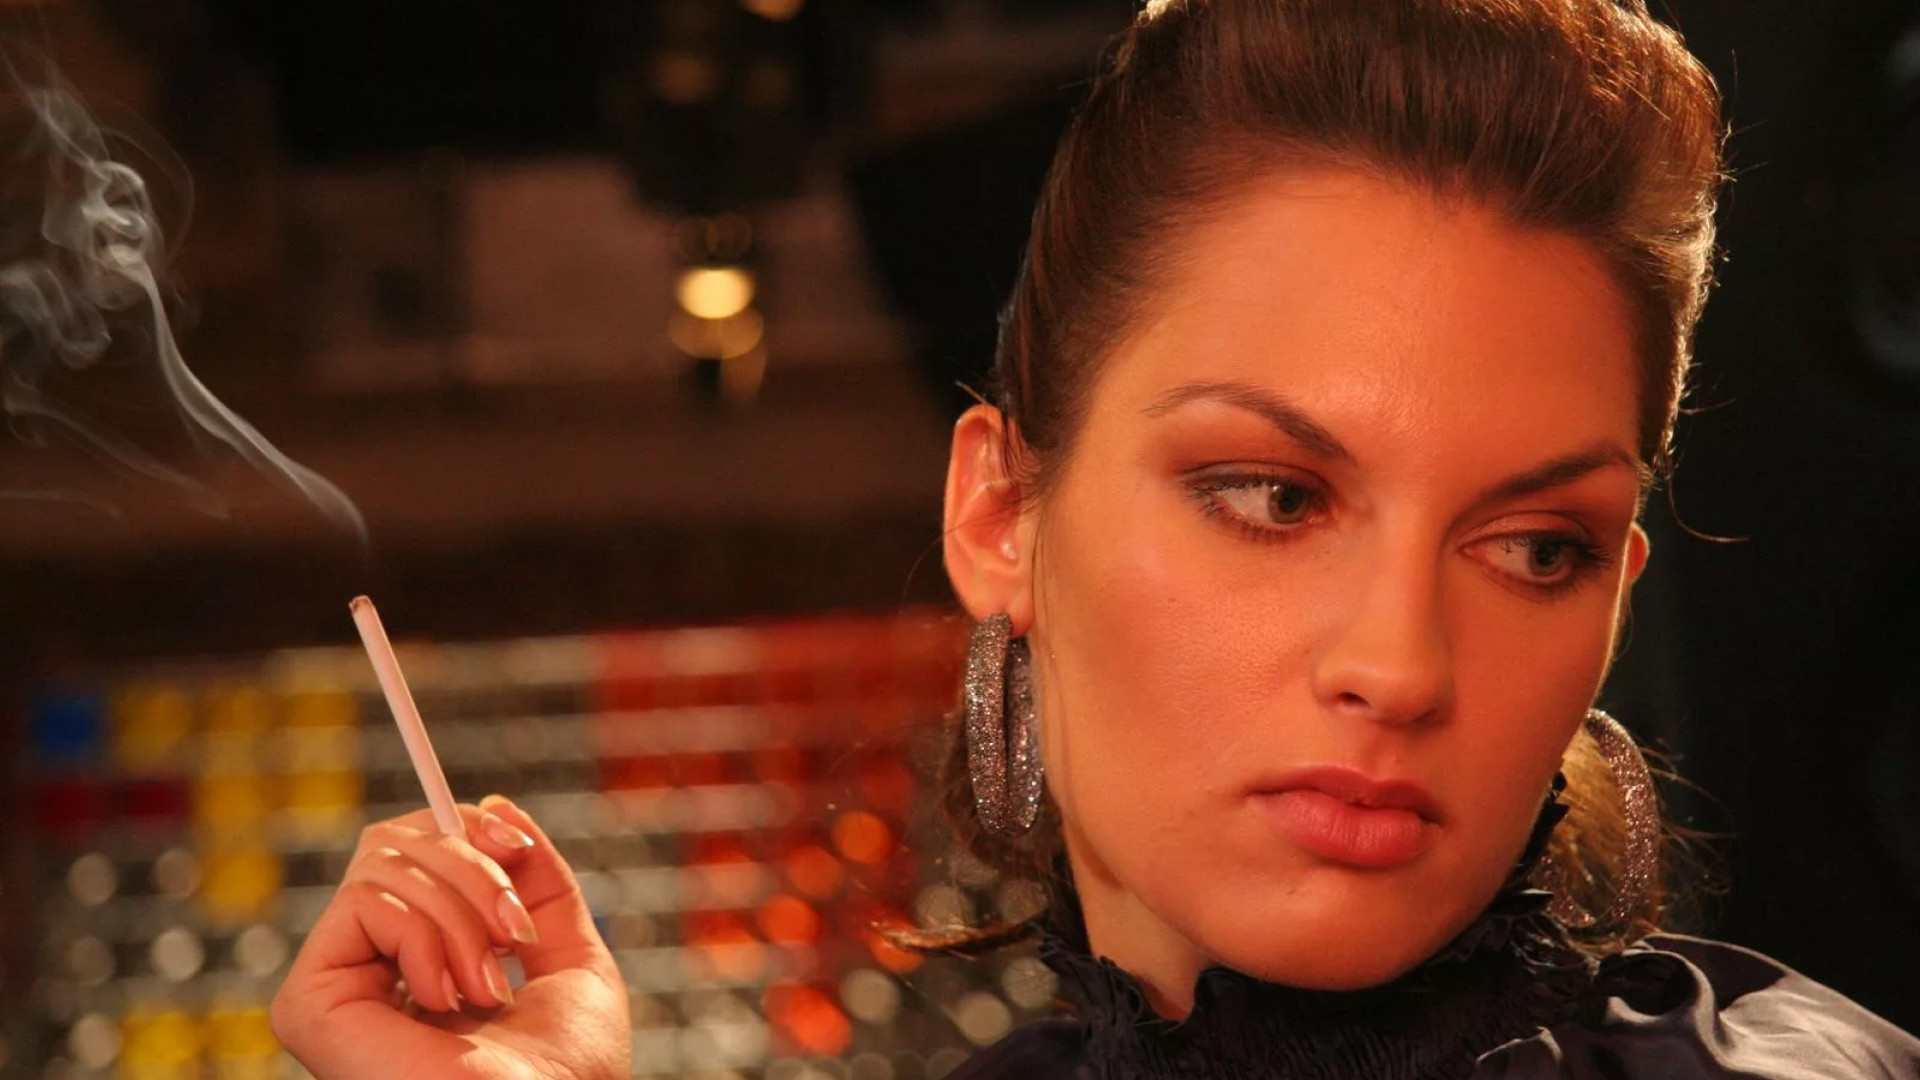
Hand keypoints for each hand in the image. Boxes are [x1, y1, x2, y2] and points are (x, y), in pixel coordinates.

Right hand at [271, 795, 630, 1079]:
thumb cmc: (568, 1070)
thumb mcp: (570, 952)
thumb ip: (537, 880)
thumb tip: (494, 806)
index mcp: (422, 963)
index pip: (413, 851)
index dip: (461, 830)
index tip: (512, 841)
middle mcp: (370, 973)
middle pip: (395, 843)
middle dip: (475, 871)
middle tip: (514, 935)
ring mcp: (336, 987)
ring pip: (385, 863)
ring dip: (464, 916)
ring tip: (488, 988)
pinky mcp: (308, 1003)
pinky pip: (364, 900)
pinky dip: (425, 935)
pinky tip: (445, 999)